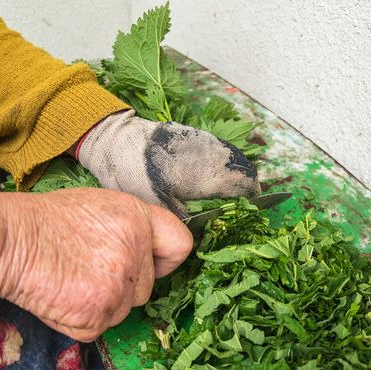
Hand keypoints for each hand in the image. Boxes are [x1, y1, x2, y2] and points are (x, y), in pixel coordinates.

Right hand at [0, 187, 191, 340]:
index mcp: (137, 218)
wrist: (5, 241)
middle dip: (122, 286)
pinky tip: (60, 296)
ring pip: (124, 311)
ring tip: (69, 280)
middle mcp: (136, 251)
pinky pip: (99, 328)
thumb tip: (146, 255)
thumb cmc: (42, 222)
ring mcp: (119, 286)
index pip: (180, 245)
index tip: (151, 264)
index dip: (164, 260)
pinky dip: (79, 320)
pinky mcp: (99, 314)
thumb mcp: (97, 207)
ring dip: (101, 305)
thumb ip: (129, 229)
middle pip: (147, 288)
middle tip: (85, 269)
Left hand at [77, 110, 260, 218]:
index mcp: (206, 174)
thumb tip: (200, 235)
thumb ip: (184, 220)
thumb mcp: (158, 205)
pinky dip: (227, 160)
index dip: (253, 198)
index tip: (253, 209)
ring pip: (234, 156)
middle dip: (249, 185)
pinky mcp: (195, 134)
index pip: (243, 185)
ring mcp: (204, 140)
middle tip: (246, 201)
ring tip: (236, 188)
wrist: (116, 139)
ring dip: (239, 171)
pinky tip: (218, 171)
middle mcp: (211, 154)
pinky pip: (221, 147)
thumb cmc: (133, 173)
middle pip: (244, 169)